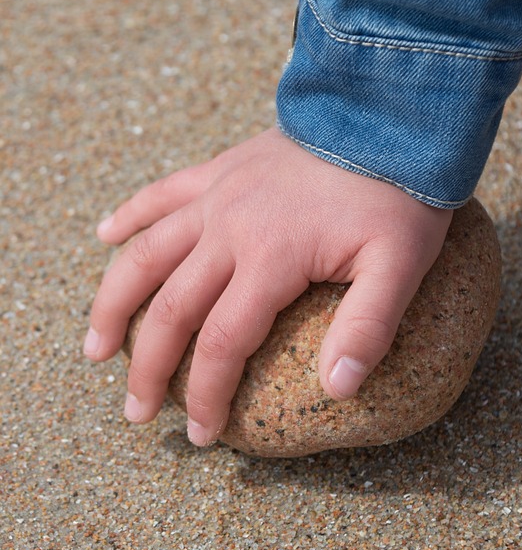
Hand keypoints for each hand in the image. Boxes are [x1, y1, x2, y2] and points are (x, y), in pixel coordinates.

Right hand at [84, 127, 451, 445]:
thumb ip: (369, 325)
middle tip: (136, 411)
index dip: (207, 394)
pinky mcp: (220, 170)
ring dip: (114, 302)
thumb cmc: (397, 194)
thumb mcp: (399, 264)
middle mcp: (230, 228)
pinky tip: (105, 233)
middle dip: (148, 366)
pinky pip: (161, 192)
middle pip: (171, 309)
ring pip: (146, 254)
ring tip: (94, 346)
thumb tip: (339, 388)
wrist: (384, 117)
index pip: (223, 343)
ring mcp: (218, 195)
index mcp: (271, 258)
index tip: (202, 432)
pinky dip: (129, 214)